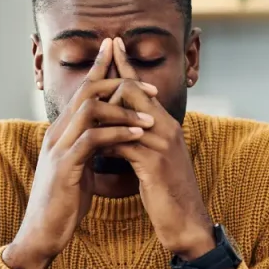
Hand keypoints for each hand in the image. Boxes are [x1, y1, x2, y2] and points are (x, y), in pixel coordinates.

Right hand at [3, 38, 156, 268]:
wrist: (42, 233)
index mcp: (60, 132)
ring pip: (89, 110)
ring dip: (123, 109)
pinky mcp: (65, 167)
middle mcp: (56, 134)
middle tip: (149, 86)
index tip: (120, 54)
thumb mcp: (77, 168)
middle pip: (85, 91)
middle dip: (118, 81)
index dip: (101, 69)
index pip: (81, 91)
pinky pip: (92, 139)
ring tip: (149, 117)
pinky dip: (117, 133)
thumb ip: (87, 148)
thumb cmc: (63, 204)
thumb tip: (106, 136)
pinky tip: (137, 134)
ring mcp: (58, 149)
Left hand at [103, 37, 215, 262]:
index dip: (126, 66)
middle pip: (134, 91)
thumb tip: (114, 131)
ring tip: (82, 109)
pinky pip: (123, 144)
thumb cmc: (167, 194)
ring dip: (102, 112)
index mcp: (165, 126)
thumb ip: (137, 142)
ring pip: (126, 113)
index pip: (143, 87)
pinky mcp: (155, 164)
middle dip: (110, 81)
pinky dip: (105, 142)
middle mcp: (167, 128)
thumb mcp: (151, 163)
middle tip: (94, 71)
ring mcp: (162, 144)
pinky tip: (91, 146)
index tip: (112, 45)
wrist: (186, 224)